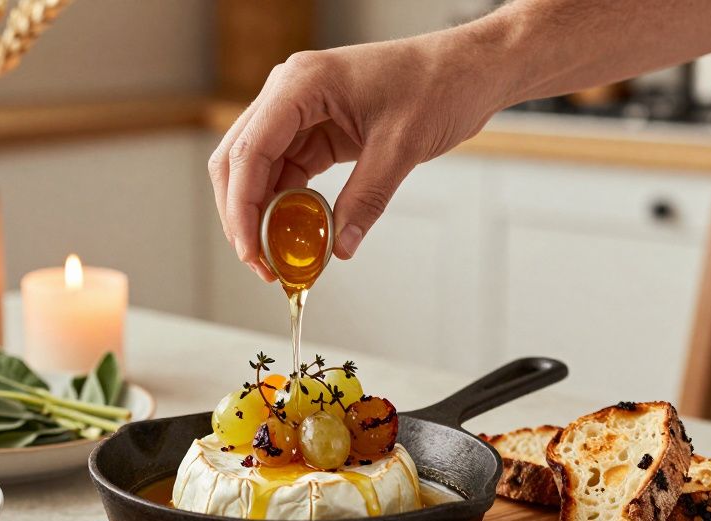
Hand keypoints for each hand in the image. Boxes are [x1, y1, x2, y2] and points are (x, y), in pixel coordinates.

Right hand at [208, 31, 509, 279]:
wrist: (471, 69)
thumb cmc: (441, 83)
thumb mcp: (400, 147)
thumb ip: (365, 199)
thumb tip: (340, 246)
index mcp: (302, 83)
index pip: (249, 150)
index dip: (242, 206)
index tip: (250, 249)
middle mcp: (291, 93)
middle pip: (239, 160)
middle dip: (243, 214)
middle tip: (259, 261)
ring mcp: (300, 111)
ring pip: (258, 170)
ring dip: (262, 214)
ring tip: (277, 256)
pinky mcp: (316, 130)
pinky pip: (288, 172)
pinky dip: (287, 205)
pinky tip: (296, 235)